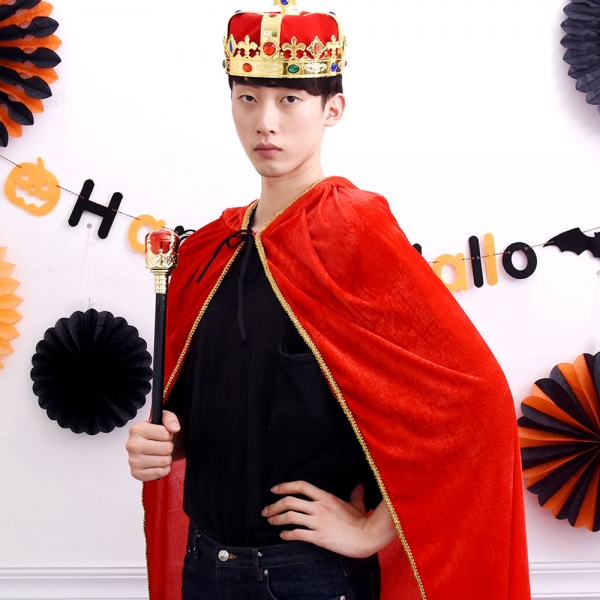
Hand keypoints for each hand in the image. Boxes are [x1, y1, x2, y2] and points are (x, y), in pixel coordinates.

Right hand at [125, 410, 181, 480]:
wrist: (152, 446)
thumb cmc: (158, 433)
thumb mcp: (164, 418)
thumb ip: (170, 419)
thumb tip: (174, 428)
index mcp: (137, 429)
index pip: (165, 434)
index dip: (169, 435)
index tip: (163, 435)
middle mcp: (132, 444)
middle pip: (166, 448)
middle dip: (169, 447)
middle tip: (162, 445)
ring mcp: (133, 460)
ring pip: (164, 461)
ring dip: (166, 458)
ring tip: (160, 454)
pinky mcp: (136, 473)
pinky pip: (160, 473)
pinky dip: (164, 469)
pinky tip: (158, 463)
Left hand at [262, 480, 395, 557]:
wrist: (366, 537)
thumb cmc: (362, 520)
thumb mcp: (357, 503)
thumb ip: (356, 493)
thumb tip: (359, 485)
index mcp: (326, 497)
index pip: (301, 486)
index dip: (285, 486)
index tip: (274, 489)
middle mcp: (319, 507)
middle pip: (290, 502)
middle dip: (274, 505)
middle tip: (266, 511)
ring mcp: (318, 522)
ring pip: (290, 517)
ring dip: (277, 519)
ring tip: (271, 522)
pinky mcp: (319, 537)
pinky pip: (298, 534)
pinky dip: (287, 534)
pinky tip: (283, 536)